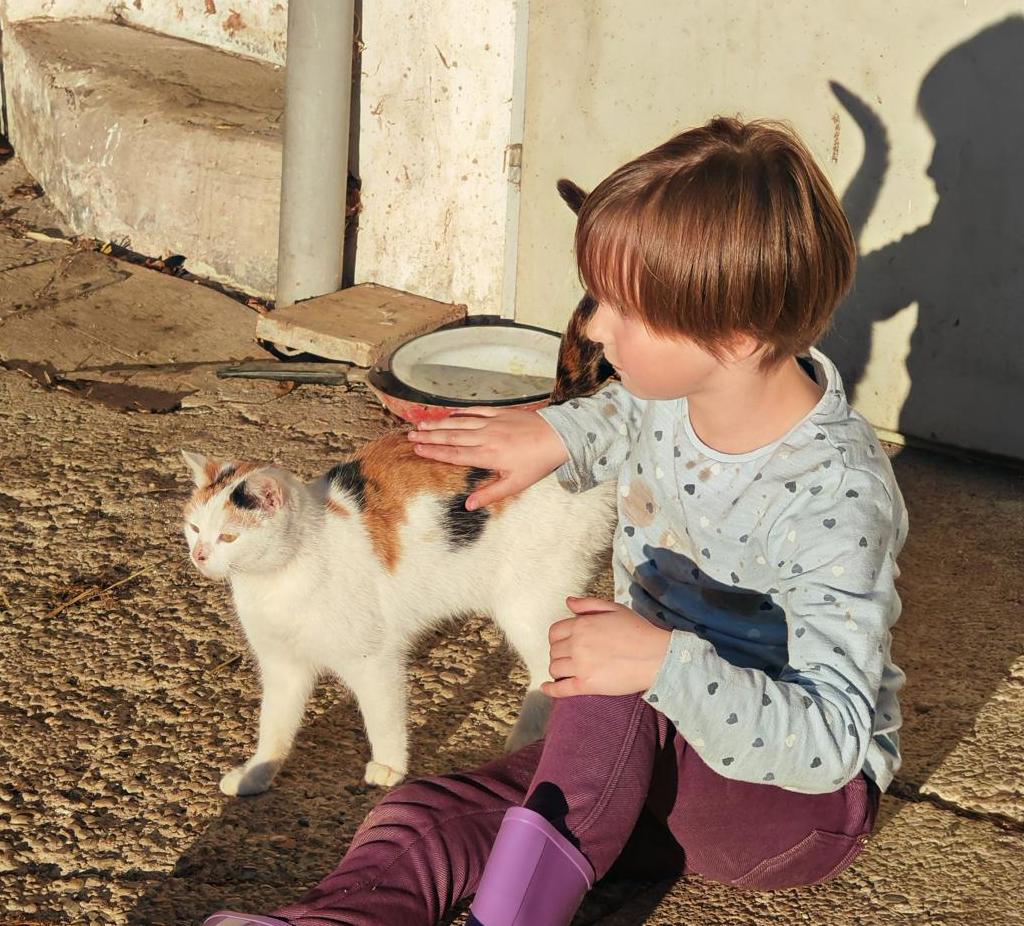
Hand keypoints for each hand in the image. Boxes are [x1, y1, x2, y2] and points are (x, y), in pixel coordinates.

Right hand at [407, 408, 568, 508]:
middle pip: (451, 436)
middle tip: (410, 436)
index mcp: (488, 455)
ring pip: (459, 422)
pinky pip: (474, 411)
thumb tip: (468, 505)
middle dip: (429, 436)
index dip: (434, 452)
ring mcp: (492, 422)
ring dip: (439, 423)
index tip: (418, 449)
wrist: (558, 436)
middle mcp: (486, 437)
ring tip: (421, 424)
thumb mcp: (515, 484)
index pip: (454, 454)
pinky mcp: (500, 413)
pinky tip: (447, 413)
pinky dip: (459, 412)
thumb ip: (490, 494)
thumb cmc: (537, 463)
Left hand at [542, 597, 670, 697]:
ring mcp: (580, 666)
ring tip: (567, 669)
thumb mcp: (614, 608)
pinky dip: (550, 689)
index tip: (564, 642)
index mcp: (581, 625)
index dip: (557, 637)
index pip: (554, 632)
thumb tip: (568, 602)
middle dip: (559, 653)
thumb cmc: (638, 630)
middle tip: (569, 656)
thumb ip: (588, 604)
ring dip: (558, 668)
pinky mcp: (586, 685)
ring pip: (555, 668)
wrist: (655, 656)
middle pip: (553, 651)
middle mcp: (576, 645)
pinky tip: (546, 688)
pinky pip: (560, 689)